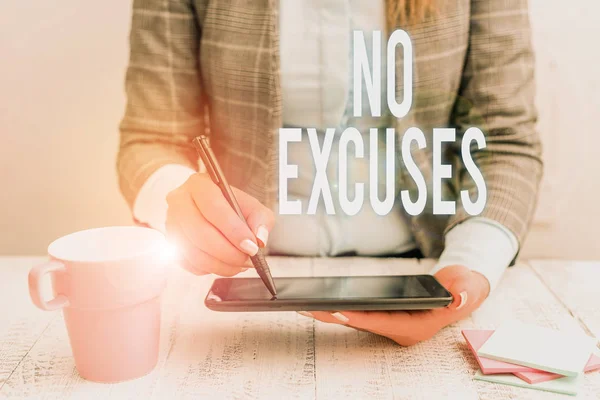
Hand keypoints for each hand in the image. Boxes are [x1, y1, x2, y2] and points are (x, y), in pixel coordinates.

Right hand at [165, 173, 274, 275]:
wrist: (209, 207)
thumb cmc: (230, 205)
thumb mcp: (251, 206)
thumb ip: (260, 219)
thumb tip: (259, 240)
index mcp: (199, 185)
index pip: (213, 208)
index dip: (234, 231)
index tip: (251, 246)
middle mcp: (179, 202)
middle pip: (201, 234)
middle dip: (229, 253)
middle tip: (247, 259)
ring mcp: (171, 224)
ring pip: (194, 253)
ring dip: (221, 265)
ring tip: (239, 264)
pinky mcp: (170, 243)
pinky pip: (189, 264)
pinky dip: (210, 269)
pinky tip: (224, 263)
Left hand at [305, 265, 490, 345]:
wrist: (462, 289)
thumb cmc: (464, 289)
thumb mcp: (469, 288)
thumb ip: (465, 293)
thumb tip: (457, 297)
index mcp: (417, 326)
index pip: (384, 323)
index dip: (361, 318)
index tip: (339, 312)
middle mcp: (401, 328)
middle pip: (364, 323)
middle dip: (336, 316)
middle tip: (309, 308)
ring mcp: (393, 322)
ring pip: (359, 319)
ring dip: (335, 313)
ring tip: (308, 305)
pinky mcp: (387, 313)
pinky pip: (361, 312)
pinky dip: (344, 307)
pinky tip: (325, 301)